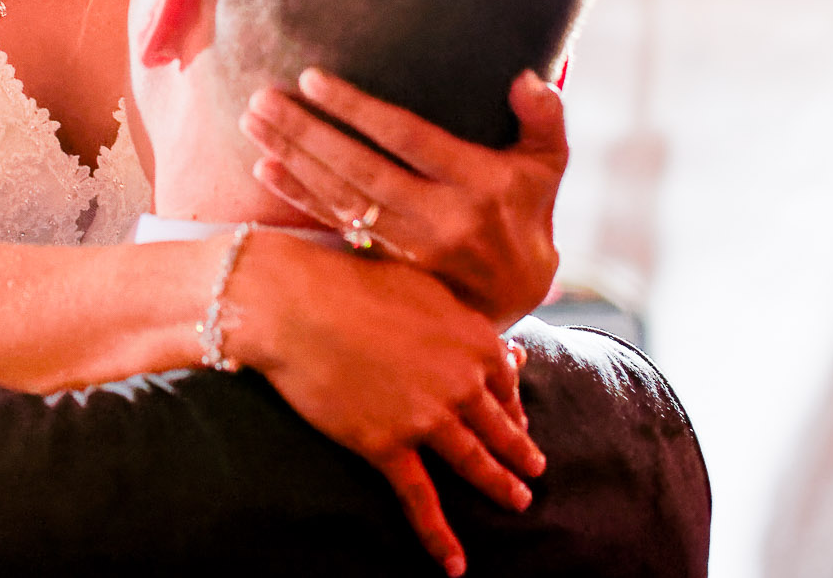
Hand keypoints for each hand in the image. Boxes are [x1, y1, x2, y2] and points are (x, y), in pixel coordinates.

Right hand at [230, 234, 545, 575]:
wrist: (297, 303)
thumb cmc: (353, 283)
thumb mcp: (422, 288)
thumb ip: (462, 321)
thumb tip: (499, 345)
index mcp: (475, 339)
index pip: (507, 382)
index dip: (514, 405)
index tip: (518, 420)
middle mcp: (462, 382)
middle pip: (501, 427)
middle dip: (520, 451)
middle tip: (536, 470)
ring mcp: (426, 417)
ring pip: (475, 462)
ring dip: (501, 486)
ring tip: (519, 502)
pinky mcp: (387, 445)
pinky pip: (420, 499)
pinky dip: (439, 536)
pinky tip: (454, 564)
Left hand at [242, 68, 568, 323]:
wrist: (520, 292)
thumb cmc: (528, 208)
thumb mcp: (548, 162)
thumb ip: (544, 116)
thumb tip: (524, 76)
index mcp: (479, 183)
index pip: (407, 139)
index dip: (357, 109)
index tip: (312, 78)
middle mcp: (443, 218)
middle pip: (360, 171)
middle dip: (306, 133)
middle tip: (262, 99)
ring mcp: (413, 247)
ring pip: (342, 199)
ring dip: (293, 160)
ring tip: (253, 124)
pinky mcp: (391, 266)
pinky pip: (337, 227)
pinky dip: (298, 199)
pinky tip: (264, 169)